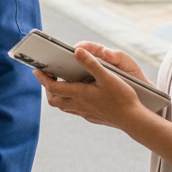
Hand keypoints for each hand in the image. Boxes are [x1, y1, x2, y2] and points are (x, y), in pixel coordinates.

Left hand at [33, 45, 148, 129]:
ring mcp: (85, 113)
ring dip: (58, 95)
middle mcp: (78, 105)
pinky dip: (70, 102)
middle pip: (54, 100)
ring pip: (63, 106)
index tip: (37, 69)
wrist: (134, 120)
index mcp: (79, 94)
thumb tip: (76, 51)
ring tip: (61, 83)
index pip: (52, 87)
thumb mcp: (108, 77)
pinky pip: (74, 110)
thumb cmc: (122, 98)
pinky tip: (78, 95)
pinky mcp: (92, 117)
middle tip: (47, 76)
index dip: (42, 78)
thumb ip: (91, 63)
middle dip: (47, 88)